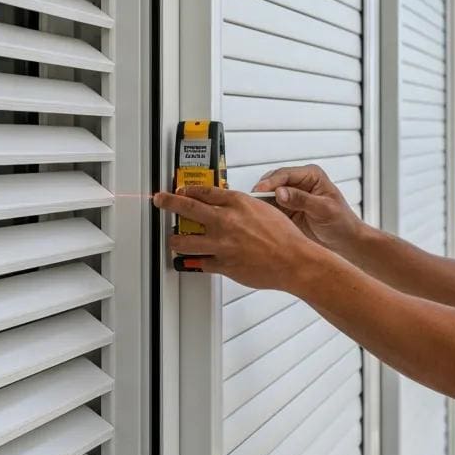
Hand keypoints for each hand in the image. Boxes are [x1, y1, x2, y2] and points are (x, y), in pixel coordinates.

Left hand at [153, 185, 323, 289]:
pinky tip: (189, 262)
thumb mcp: (264, 208)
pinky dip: (193, 263)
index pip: (205, 192)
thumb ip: (243, 207)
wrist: (293, 259)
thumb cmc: (285, 236)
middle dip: (168, 203)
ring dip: (175, 241)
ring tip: (173, 240)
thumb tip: (229, 207)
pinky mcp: (222, 264)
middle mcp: (225, 221)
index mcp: (237, 203)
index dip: (188, 190)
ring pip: (184, 241)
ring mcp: (221, 244)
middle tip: (160, 201)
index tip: (181, 190)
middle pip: (187, 208)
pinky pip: (199, 263)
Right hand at [252, 165, 363, 255]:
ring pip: (269, 194)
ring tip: (251, 210)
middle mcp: (299, 182)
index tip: (259, 191)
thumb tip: (280, 192)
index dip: (271, 182)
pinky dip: (263, 212)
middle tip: (251, 202)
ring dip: (260, 202)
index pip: (285, 174)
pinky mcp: (286, 209)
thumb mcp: (324, 209)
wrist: (345, 241)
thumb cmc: (341, 223)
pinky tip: (257, 218)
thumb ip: (302, 200)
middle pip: (273, 182)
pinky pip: (270, 208)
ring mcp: (291, 195)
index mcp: (311, 175)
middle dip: (262, 191)